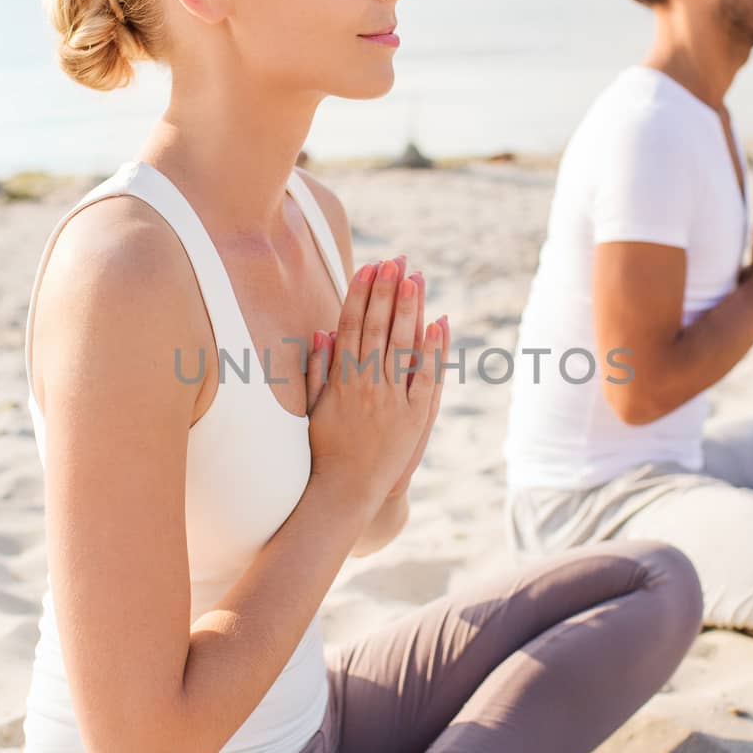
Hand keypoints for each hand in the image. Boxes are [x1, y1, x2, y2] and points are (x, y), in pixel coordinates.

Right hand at [304, 256, 448, 515]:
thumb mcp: (314, 406)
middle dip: (386, 291)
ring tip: (414, 277)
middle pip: (377, 327)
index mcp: (341, 379)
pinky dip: (432, 349)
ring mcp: (391, 399)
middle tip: (395, 260)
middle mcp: (366, 384)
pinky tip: (439, 322)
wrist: (346, 491)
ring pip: (402, 345)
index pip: (351, 325)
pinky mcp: (413, 417)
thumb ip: (318, 368)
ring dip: (409, 309)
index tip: (368, 268)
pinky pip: (425, 377)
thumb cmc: (325, 449)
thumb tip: (321, 331)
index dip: (360, 294)